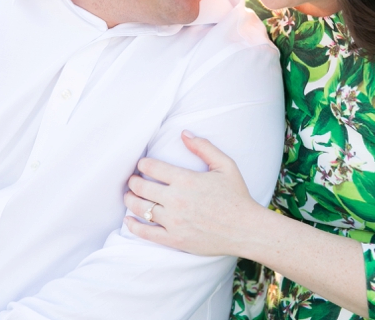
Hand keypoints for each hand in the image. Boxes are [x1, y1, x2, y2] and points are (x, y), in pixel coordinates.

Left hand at [123, 130, 266, 257]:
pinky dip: (134, 225)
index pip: (152, 167)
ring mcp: (174, 221)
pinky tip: (129, 220)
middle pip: (141, 187)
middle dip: (133, 181)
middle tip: (132, 180)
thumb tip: (183, 133)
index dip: (143, 164)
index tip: (142, 165)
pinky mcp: (175, 239)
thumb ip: (204, 147)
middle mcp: (176, 200)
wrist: (246, 229)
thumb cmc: (237, 196)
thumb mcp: (225, 165)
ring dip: (130, 200)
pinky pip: (146, 233)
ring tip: (129, 196)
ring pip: (140, 209)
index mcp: (186, 180)